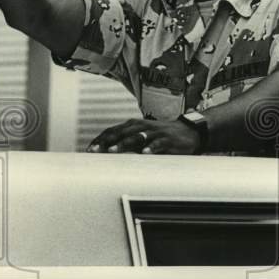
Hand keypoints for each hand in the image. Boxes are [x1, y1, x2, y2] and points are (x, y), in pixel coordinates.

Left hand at [87, 118, 201, 154]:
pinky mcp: (168, 139)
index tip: (90, 149)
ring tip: (114, 151)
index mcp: (134, 125)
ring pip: (138, 136)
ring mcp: (156, 132)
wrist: (188, 132)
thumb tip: (105, 153)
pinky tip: (145, 153)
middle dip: (108, 141)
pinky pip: (158, 143)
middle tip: (96, 150)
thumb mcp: (142, 136)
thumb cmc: (160, 137)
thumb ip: (126, 142)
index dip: (101, 139)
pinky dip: (151, 148)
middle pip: (122, 132)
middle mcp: (143, 126)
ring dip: (125, 143)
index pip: (114, 130)